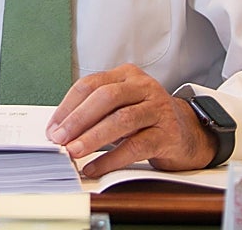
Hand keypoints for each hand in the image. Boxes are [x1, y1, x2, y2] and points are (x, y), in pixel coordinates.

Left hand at [45, 63, 216, 176]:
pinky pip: (136, 146)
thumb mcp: (121, 106)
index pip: (90, 84)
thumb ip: (96, 112)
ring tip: (74, 151)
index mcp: (126, 75)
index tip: (53, 127)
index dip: (68, 106)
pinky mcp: (168, 133)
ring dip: (93, 137)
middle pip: (105, 97)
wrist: (188, 133)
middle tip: (60, 138)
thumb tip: (60, 130)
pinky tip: (96, 166)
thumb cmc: (147, 119)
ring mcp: (158, 108)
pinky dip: (112, 158)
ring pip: (121, 120)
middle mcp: (143, 87)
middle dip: (78, 119)